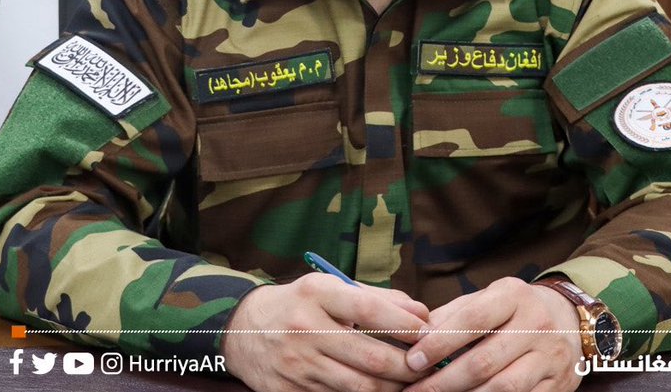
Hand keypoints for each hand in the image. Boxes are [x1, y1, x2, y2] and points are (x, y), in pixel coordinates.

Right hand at [221, 273, 431, 391]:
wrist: (242, 331)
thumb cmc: (299, 305)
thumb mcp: (329, 288)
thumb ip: (376, 298)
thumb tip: (421, 312)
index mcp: (316, 294)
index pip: (369, 310)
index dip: (404, 324)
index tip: (429, 331)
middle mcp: (305, 329)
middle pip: (370, 356)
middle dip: (408, 365)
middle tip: (429, 365)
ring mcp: (297, 364)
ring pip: (360, 386)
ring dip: (392, 387)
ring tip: (411, 381)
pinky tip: (380, 389)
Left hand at [402, 277, 582, 391]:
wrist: (570, 319)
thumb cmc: (514, 309)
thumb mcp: (487, 298)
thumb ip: (452, 314)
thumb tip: (415, 335)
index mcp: (514, 296)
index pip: (473, 319)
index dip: (441, 342)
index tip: (413, 360)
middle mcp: (536, 324)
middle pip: (485, 361)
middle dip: (444, 380)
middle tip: (415, 390)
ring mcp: (550, 356)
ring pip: (504, 387)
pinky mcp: (559, 383)